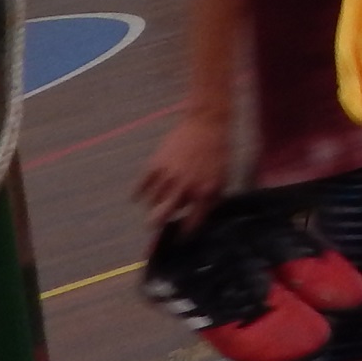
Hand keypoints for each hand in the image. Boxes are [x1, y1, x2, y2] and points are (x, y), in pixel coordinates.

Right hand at [135, 112, 230, 228]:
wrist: (207, 122)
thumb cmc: (217, 151)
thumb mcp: (222, 178)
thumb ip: (210, 201)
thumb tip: (197, 221)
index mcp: (204, 193)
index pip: (189, 225)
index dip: (182, 235)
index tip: (177, 238)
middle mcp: (185, 188)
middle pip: (160, 218)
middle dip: (156, 225)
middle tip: (155, 224)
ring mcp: (167, 176)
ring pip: (150, 204)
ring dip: (153, 205)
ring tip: (158, 199)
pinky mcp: (154, 165)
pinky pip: (138, 189)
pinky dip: (138, 194)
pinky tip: (142, 194)